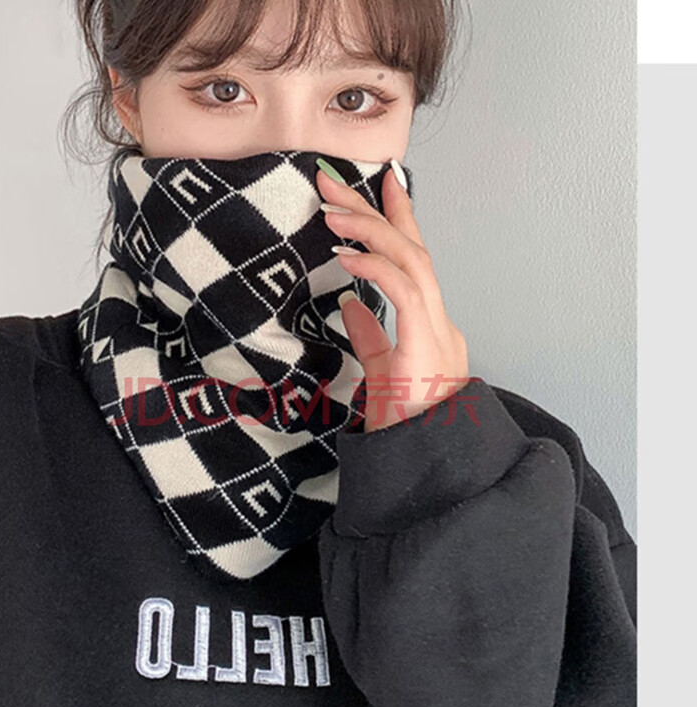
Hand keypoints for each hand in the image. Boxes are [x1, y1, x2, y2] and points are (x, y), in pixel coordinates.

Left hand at [316, 164, 469, 432]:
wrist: (423, 462)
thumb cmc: (406, 426)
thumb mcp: (382, 372)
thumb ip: (371, 336)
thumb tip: (350, 303)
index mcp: (429, 326)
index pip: (413, 261)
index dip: (397, 219)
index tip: (378, 184)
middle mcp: (438, 320)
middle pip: (411, 249)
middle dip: (377, 209)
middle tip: (336, 180)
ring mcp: (437, 330)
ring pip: (410, 260)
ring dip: (370, 229)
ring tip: (331, 209)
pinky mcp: (426, 344)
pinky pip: (403, 291)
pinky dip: (374, 266)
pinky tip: (344, 253)